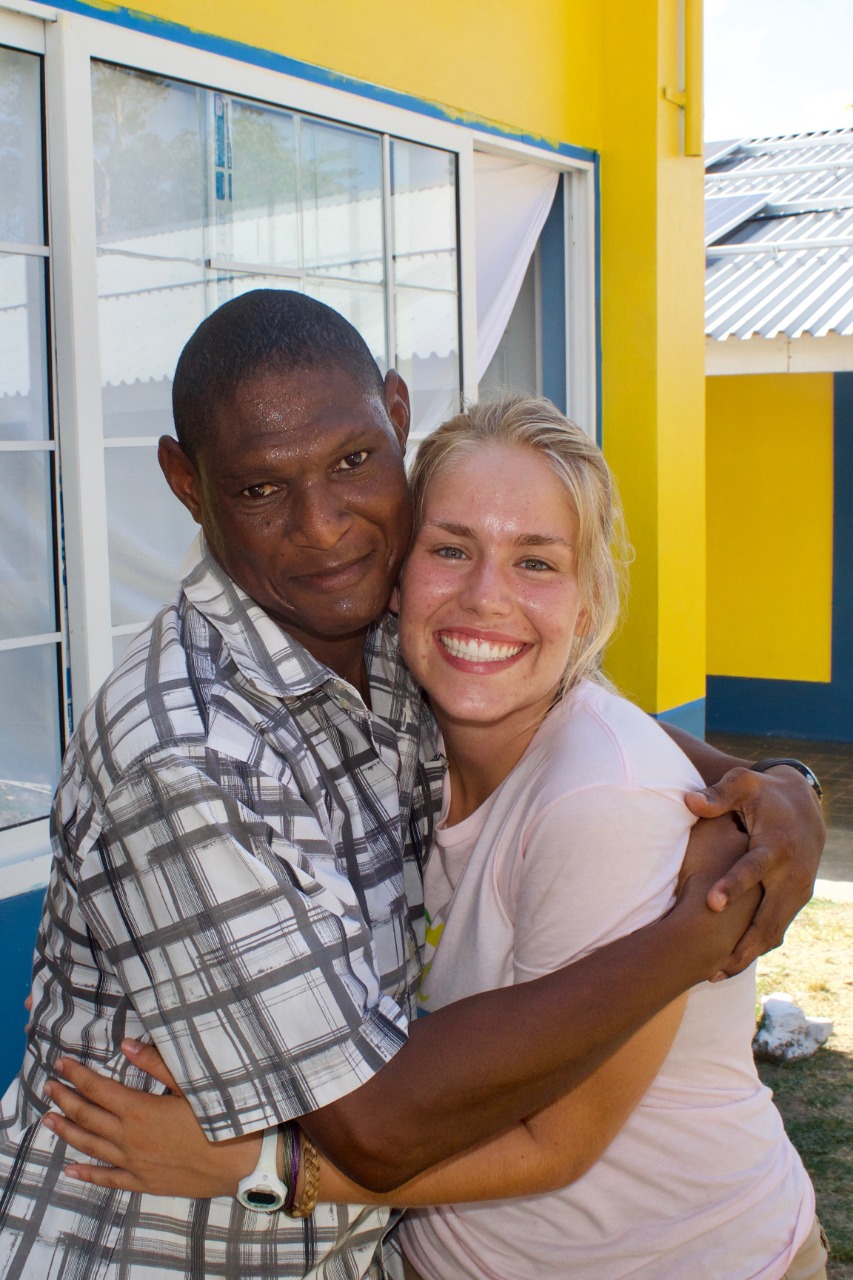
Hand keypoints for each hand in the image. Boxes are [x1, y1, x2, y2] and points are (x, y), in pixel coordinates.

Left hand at [42, 1043, 259, 1196]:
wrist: (238, 1161)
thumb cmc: (218, 1117)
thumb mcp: (190, 1084)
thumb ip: (155, 1064)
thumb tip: (126, 1045)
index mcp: (139, 1110)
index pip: (98, 1089)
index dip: (77, 1075)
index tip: (61, 1064)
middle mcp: (129, 1138)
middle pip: (87, 1116)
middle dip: (65, 1099)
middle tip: (48, 1087)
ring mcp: (133, 1163)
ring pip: (90, 1146)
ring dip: (67, 1131)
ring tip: (48, 1121)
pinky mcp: (143, 1182)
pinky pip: (107, 1178)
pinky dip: (86, 1173)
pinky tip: (71, 1168)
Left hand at [684, 765, 823, 974]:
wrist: (805, 806)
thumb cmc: (766, 794)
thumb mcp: (744, 785)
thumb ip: (718, 795)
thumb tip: (689, 801)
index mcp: (777, 845)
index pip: (754, 869)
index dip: (734, 886)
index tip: (711, 903)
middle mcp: (791, 874)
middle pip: (768, 916)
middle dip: (742, 942)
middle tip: (712, 963)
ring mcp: (797, 891)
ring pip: (774, 932)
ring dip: (746, 954)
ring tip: (714, 974)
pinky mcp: (796, 900)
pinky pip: (776, 931)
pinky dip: (755, 949)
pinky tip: (729, 965)